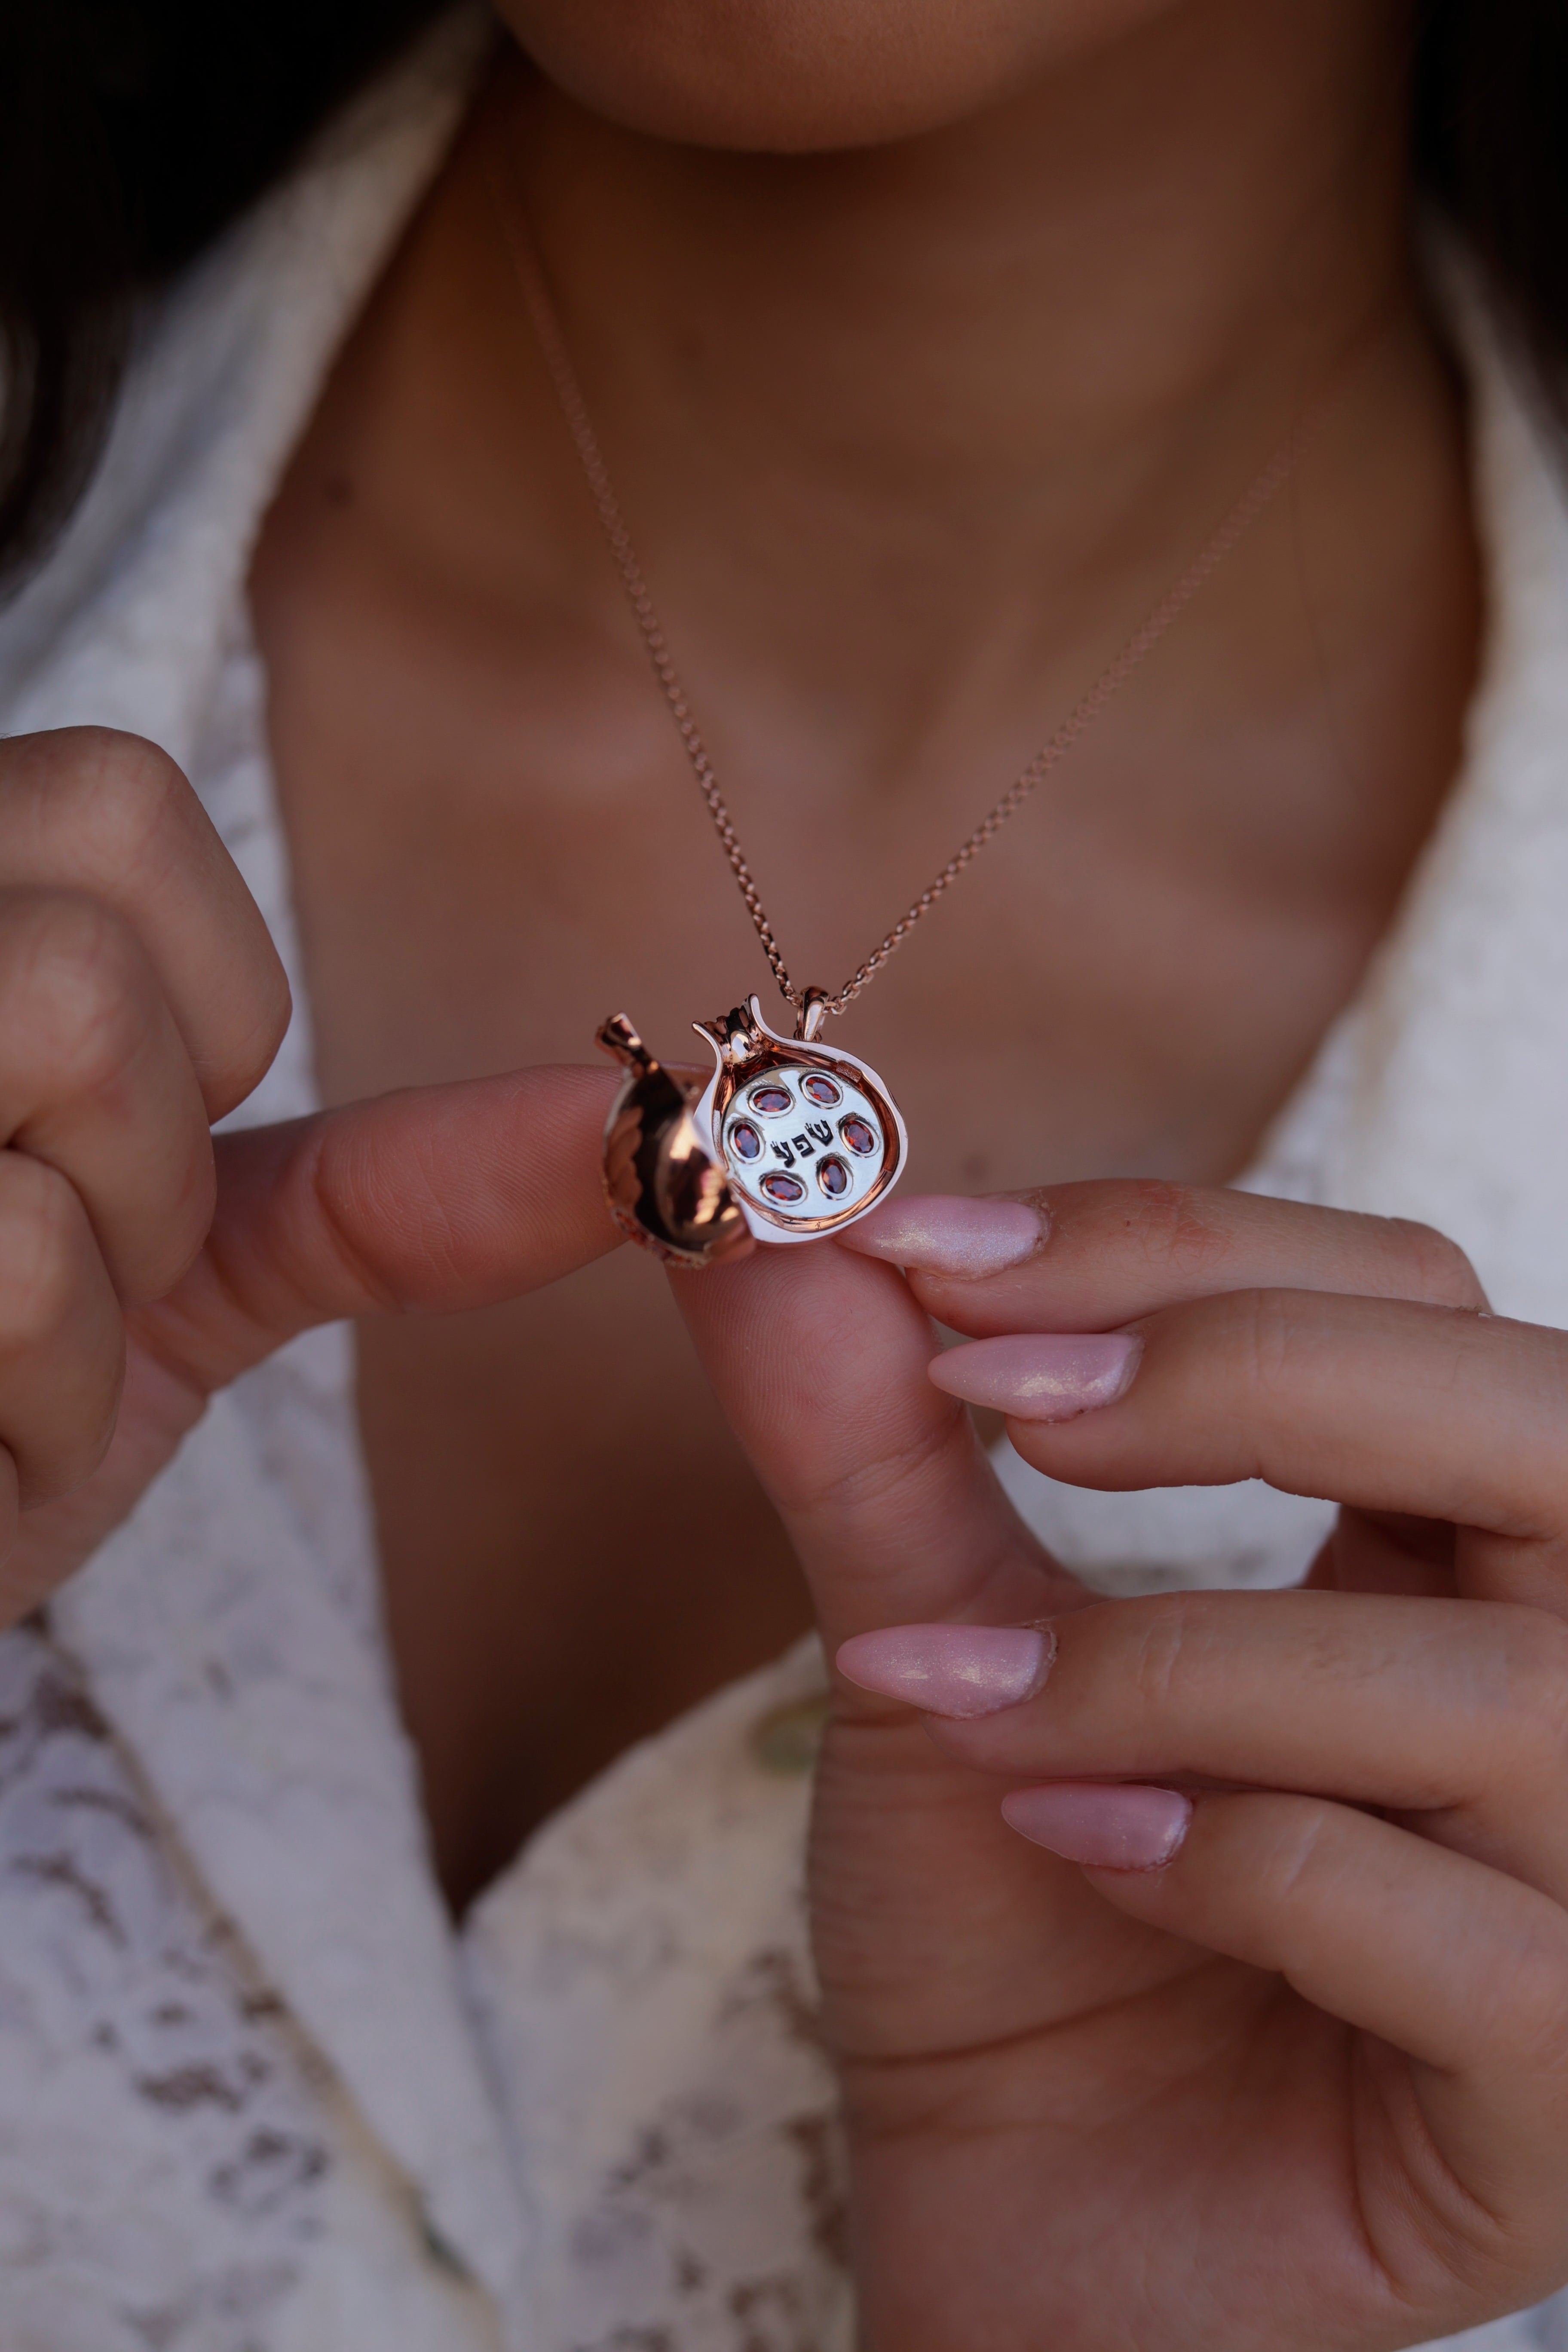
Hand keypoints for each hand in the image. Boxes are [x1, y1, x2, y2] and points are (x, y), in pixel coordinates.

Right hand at [0, 728, 618, 1617]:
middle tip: (67, 1257)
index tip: (150, 1137)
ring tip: (0, 1353)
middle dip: (146, 1138)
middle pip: (92, 934)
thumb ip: (373, 1186)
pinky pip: (12, 1255)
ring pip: (62, 1040)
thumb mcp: (170, 1270)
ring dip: (89, 1272)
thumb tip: (639, 1139)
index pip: (120, 796)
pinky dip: (25, 1399)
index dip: (201, 996)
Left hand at [673, 1180, 1567, 2348]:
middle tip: (1001, 1402)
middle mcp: (1567, 1687)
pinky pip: (1464, 1930)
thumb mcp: (930, 1639)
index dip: (1181, 1250)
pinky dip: (1236, 1864)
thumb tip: (757, 1225)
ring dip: (1178, 1669)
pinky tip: (1072, 1854)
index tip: (923, 1259)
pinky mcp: (1563, 2100)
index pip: (1409, 1300)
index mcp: (1446, 1552)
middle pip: (1538, 1430)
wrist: (1003, 2211)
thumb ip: (870, 1435)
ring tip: (967, 1709)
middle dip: (1252, 1378)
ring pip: (1495, 1696)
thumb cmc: (1005, 1914)